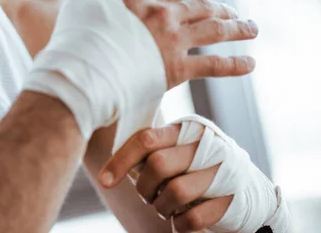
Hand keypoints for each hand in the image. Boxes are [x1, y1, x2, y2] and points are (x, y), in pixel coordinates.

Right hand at [25, 0, 258, 143]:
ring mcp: (171, 40)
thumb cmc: (75, 38)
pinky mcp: (177, 69)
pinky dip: (235, 64)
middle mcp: (161, 14)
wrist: (79, 72)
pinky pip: (214, 64)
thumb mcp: (81, 1)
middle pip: (200, 7)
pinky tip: (251, 64)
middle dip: (219, 9)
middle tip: (232, 13)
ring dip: (237, 29)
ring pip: (214, 30)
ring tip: (252, 29)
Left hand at [98, 124, 231, 232]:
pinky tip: (181, 220)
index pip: (146, 139)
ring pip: (175, 192)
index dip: (120, 161)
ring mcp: (223, 171)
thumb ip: (151, 153)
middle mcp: (205, 145)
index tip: (105, 182)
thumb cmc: (196, 169)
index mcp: (185, 130)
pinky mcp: (232, 199)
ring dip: (162, 208)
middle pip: (158, 164)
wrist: (248, 191)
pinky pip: (192, 218)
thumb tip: (111, 170)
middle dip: (145, 188)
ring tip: (166, 209)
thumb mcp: (176, 152)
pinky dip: (180, 224)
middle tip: (149, 196)